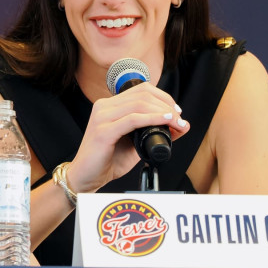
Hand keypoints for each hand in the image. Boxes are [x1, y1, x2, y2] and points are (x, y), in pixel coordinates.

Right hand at [67, 83, 188, 192]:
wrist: (86, 177)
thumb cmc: (108, 161)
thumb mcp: (135, 143)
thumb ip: (153, 131)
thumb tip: (181, 125)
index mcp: (110, 105)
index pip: (141, 89)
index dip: (163, 97)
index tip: (176, 112)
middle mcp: (104, 106)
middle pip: (143, 94)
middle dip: (167, 104)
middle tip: (180, 119)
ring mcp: (102, 117)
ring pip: (140, 104)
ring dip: (163, 112)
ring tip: (177, 123)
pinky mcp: (103, 131)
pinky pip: (133, 119)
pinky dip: (153, 119)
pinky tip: (165, 122)